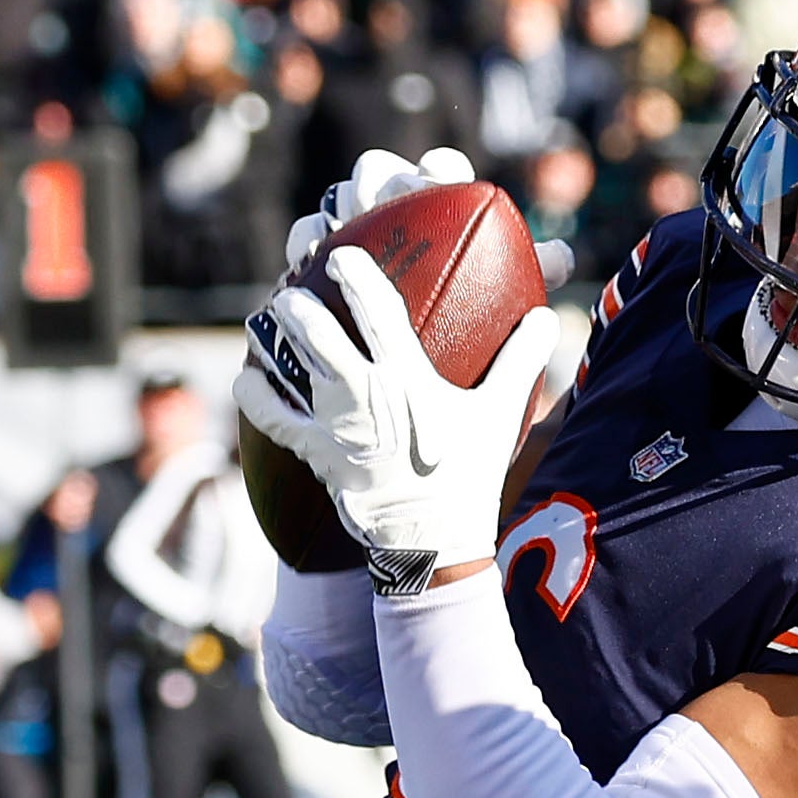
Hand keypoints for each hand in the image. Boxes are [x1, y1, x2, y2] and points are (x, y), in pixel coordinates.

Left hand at [234, 249, 559, 596]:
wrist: (433, 543)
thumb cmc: (468, 475)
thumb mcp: (501, 416)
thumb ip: (522, 361)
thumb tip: (548, 318)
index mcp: (408, 380)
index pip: (377, 311)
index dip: (356, 275)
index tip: (342, 254)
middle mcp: (364, 395)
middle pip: (315, 330)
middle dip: (299, 301)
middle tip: (294, 287)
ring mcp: (333, 425)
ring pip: (288, 364)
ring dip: (274, 335)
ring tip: (270, 316)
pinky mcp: (314, 452)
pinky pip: (272, 415)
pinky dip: (256, 393)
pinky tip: (249, 376)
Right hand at [276, 145, 572, 303]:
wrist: (410, 379)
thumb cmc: (464, 332)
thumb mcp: (501, 306)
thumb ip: (529, 274)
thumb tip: (564, 257)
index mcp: (439, 213)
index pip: (440, 173)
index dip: (439, 167)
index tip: (442, 173)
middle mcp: (394, 215)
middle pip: (377, 171)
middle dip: (379, 178)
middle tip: (385, 199)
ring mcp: (353, 234)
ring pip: (338, 201)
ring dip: (340, 208)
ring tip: (346, 225)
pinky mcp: (319, 262)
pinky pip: (307, 240)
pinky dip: (308, 244)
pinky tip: (310, 262)